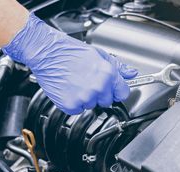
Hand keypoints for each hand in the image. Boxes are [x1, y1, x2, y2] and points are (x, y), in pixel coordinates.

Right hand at [2, 13, 136, 114]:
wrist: (47, 53)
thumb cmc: (70, 52)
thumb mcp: (99, 55)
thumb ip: (118, 67)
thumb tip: (131, 74)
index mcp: (108, 75)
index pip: (123, 93)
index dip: (117, 91)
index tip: (112, 90)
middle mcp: (98, 88)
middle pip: (107, 102)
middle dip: (100, 95)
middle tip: (88, 82)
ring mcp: (84, 98)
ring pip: (92, 106)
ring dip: (86, 99)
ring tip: (76, 83)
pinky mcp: (71, 105)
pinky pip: (78, 110)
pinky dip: (73, 103)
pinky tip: (69, 90)